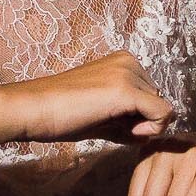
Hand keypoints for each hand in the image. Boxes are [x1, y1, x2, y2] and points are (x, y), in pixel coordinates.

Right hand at [3, 51, 174, 144]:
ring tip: (107, 125)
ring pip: (162, 110)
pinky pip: (162, 115)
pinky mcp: (126, 90)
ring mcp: (128, 74)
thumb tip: (153, 133)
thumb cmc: (62, 114)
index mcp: (124, 62)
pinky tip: (121, 132)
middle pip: (158, 103)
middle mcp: (129, 62)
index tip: (111, 122)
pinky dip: (149, 131)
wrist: (32, 109)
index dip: (137, 118)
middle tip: (108, 126)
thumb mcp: (104, 116)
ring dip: (142, 127)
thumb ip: (130, 121)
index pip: (151, 97)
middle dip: (141, 122)